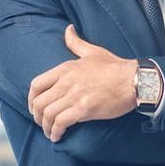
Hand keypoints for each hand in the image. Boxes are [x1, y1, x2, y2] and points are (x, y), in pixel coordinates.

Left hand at [28, 25, 138, 141]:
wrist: (134, 80)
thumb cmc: (116, 67)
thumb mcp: (93, 51)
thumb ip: (76, 42)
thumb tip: (68, 28)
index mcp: (66, 69)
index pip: (36, 84)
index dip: (31, 99)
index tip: (34, 107)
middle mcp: (66, 82)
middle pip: (39, 102)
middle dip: (37, 116)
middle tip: (42, 123)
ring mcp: (74, 96)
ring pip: (48, 114)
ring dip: (46, 127)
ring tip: (50, 133)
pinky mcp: (84, 109)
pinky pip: (61, 122)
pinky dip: (56, 132)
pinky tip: (58, 137)